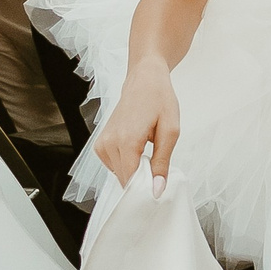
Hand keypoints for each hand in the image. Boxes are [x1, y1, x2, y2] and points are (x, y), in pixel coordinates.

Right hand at [95, 72, 181, 194]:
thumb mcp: (170, 132)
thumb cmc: (159, 100)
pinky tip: (137, 150)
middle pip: (123, 180)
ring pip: (118, 174)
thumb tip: (157, 189)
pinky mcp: (100, 144)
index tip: (159, 190)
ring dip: (134, 172)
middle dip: (141, 181)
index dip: (145, 190)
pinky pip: (113, 166)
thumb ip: (162, 163)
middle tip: (158, 167)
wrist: (144, 79)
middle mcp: (109, 143)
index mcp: (126, 140)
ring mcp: (101, 144)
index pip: (130, 181)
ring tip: (147, 152)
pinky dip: (126, 164)